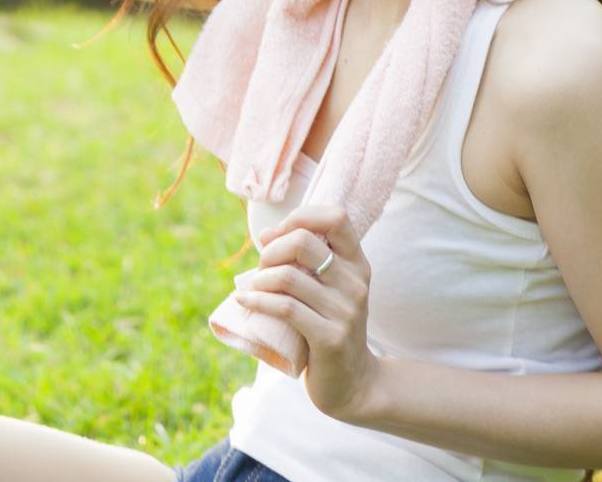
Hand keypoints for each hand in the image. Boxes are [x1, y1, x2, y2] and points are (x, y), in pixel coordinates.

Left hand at [234, 203, 382, 423]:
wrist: (353, 384)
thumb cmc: (330, 328)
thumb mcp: (324, 290)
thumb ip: (300, 261)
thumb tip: (264, 234)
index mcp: (357, 264)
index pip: (337, 217)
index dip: (301, 216)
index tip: (279, 235)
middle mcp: (356, 283)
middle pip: (304, 241)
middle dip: (271, 250)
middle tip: (261, 268)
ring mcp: (346, 311)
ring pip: (289, 276)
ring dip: (261, 278)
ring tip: (253, 288)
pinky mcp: (330, 338)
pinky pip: (285, 308)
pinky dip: (258, 301)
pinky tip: (244, 301)